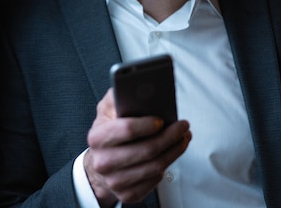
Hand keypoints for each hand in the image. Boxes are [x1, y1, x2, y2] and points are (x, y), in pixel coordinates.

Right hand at [83, 88, 191, 206]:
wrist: (100, 162)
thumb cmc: (109, 130)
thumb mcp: (108, 108)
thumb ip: (119, 93)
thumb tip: (137, 85)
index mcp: (97, 137)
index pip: (127, 130)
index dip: (148, 124)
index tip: (162, 119)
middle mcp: (103, 161)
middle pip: (147, 150)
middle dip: (170, 136)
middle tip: (183, 126)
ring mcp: (114, 181)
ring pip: (155, 166)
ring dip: (175, 150)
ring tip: (183, 137)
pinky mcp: (127, 194)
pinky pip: (154, 181)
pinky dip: (167, 165)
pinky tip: (171, 152)